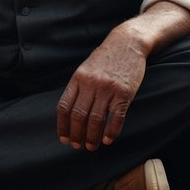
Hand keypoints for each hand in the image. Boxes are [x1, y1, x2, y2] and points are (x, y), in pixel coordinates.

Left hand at [56, 35, 145, 150]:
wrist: (127, 43)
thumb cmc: (105, 58)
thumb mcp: (85, 68)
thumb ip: (78, 87)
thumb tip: (69, 113)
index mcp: (78, 79)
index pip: (64, 107)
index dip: (62, 126)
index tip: (63, 138)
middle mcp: (91, 84)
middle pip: (79, 116)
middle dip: (76, 135)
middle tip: (77, 146)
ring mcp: (108, 89)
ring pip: (96, 120)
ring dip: (92, 137)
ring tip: (91, 146)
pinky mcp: (124, 93)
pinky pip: (116, 117)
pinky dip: (111, 132)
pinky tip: (108, 140)